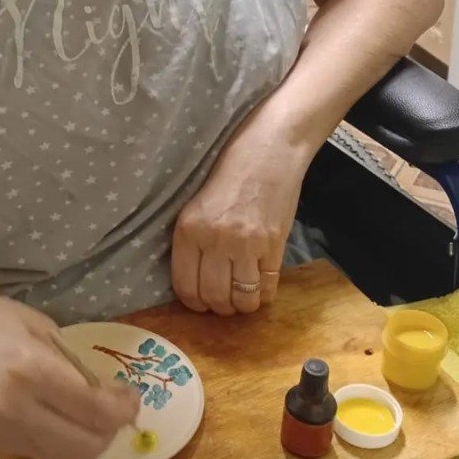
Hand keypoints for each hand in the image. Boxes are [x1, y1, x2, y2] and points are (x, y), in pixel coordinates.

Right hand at [0, 287, 139, 458]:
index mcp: (32, 371)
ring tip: (92, 416)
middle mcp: (18, 410)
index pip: (96, 411)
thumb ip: (70, 361)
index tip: (130, 396)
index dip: (124, 409)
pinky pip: (42, 454)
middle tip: (115, 408)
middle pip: (87, 445)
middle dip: (111, 430)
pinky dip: (62, 443)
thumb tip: (101, 390)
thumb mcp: (37, 325)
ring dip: (89, 442)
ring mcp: (3, 432)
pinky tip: (62, 419)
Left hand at [172, 133, 307, 316]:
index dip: (194, 303)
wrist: (269, 151)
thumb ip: (194, 240)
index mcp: (189, 230)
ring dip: (243, 305)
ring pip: (242, 298)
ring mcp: (246, 245)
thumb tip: (195, 279)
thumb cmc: (230, 172)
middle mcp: (215, 241)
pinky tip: (261, 287)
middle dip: (219, 308)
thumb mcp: (197, 204)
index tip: (201, 302)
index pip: (185, 286)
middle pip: (214, 297)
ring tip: (243, 297)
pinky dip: (264, 295)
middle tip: (224, 302)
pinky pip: (268, 287)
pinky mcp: (274, 245)